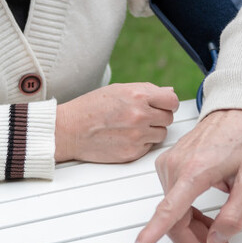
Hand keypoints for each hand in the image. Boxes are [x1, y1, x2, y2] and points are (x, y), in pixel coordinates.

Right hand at [55, 83, 177, 163]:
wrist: (69, 130)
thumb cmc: (92, 107)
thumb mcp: (118, 90)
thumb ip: (147, 90)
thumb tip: (169, 92)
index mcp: (138, 96)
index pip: (172, 101)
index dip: (168, 103)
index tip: (162, 106)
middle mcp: (140, 115)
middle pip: (169, 118)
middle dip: (159, 117)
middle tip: (143, 116)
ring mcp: (137, 136)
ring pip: (161, 134)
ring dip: (152, 131)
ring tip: (132, 127)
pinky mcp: (132, 152)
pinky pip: (148, 147)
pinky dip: (141, 143)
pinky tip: (125, 137)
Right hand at [128, 109, 241, 242]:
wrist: (236, 113)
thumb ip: (235, 215)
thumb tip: (215, 239)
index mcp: (195, 171)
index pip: (168, 211)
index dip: (151, 235)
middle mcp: (175, 166)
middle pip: (173, 219)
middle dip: (191, 242)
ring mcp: (168, 164)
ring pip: (173, 212)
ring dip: (191, 228)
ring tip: (216, 233)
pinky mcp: (167, 165)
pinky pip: (173, 199)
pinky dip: (186, 212)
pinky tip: (203, 215)